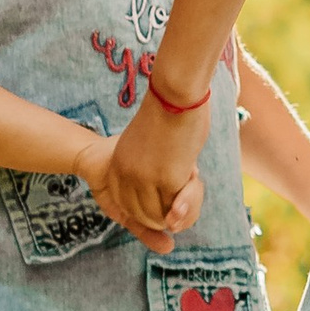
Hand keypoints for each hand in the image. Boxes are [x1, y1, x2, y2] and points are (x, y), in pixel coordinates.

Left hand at [96, 97, 208, 249]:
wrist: (176, 94)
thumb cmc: (169, 111)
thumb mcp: (145, 144)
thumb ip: (147, 166)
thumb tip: (161, 187)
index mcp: (117, 165)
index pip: (125, 205)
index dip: (147, 208)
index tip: (163, 199)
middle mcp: (126, 175)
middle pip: (143, 216)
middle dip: (165, 212)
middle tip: (182, 188)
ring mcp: (145, 180)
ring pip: (161, 216)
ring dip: (178, 206)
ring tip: (187, 178)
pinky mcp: (168, 181)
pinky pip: (179, 207)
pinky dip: (189, 198)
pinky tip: (193, 174)